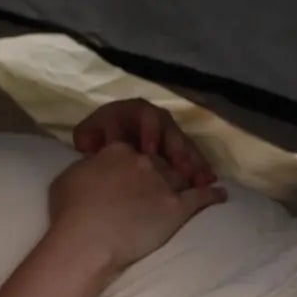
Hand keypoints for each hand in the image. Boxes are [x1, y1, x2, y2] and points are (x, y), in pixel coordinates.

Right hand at [48, 142, 225, 272]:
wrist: (87, 240)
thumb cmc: (70, 212)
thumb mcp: (68, 178)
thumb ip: (87, 167)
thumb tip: (94, 165)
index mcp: (117, 151)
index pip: (131, 150)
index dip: (130, 164)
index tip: (127, 177)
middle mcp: (144, 162)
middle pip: (159, 162)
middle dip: (160, 172)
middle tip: (157, 186)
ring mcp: (163, 183)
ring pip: (180, 177)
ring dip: (186, 181)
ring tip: (194, 184)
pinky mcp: (176, 207)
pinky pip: (200, 197)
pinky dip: (212, 195)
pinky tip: (221, 194)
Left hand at [73, 99, 215, 187]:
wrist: (100, 147)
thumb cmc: (93, 139)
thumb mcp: (87, 136)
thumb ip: (91, 139)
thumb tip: (95, 146)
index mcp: (131, 112)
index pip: (144, 117)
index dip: (148, 132)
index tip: (149, 151)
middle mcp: (154, 120)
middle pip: (171, 131)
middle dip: (177, 149)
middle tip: (181, 168)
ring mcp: (167, 134)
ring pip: (184, 145)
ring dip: (192, 162)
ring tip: (201, 179)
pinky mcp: (176, 151)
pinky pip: (191, 158)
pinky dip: (199, 170)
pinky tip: (209, 184)